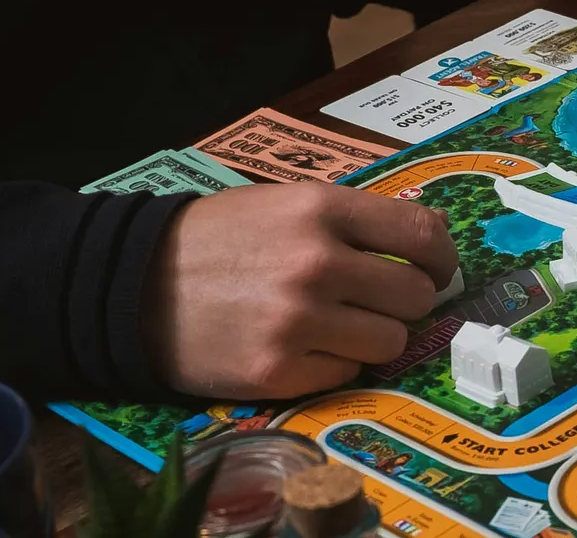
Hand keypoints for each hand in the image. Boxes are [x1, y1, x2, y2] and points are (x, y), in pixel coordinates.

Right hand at [143, 183, 455, 398]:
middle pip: (416, 294)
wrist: (134, 285)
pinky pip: (347, 372)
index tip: (438, 268)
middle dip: (406, 300)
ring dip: (374, 336)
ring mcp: (298, 321)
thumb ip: (355, 218)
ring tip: (339, 325)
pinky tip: (302, 346)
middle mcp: (317, 264)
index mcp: (321, 210)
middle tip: (378, 300)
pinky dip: (335, 363)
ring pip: (391, 341)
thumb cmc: (219, 240)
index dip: (442, 255)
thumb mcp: (286, 203)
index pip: (422, 233)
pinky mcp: (278, 371)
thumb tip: (430, 237)